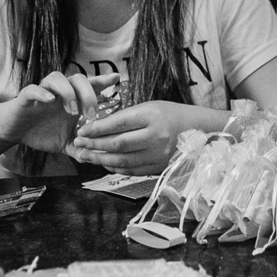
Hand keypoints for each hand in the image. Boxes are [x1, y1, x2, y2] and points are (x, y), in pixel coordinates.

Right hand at [0, 71, 117, 156]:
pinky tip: (50, 99)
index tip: (116, 78)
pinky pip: (34, 88)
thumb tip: (98, 158)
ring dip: (68, 92)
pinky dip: (42, 92)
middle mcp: (60, 92)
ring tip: (72, 110)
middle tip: (91, 114)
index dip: (103, 80)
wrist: (14, 132)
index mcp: (72, 100)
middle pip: (78, 79)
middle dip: (88, 94)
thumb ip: (81, 147)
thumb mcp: (65, 142)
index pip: (90, 85)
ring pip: (58, 77)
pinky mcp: (25, 97)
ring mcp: (43, 92)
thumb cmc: (42, 132)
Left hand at [71, 101, 191, 174]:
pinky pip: (132, 170)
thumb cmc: (169, 113)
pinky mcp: (159, 167)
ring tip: (86, 156)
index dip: (96, 128)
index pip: (117, 124)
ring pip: (122, 160)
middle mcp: (155, 136)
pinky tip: (104, 163)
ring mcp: (158, 154)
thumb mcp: (149, 107)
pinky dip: (115, 168)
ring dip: (100, 159)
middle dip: (94, 145)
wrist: (198, 129)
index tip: (82, 130)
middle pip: (118, 144)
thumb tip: (98, 127)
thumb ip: (126, 117)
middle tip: (78, 144)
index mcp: (152, 116)